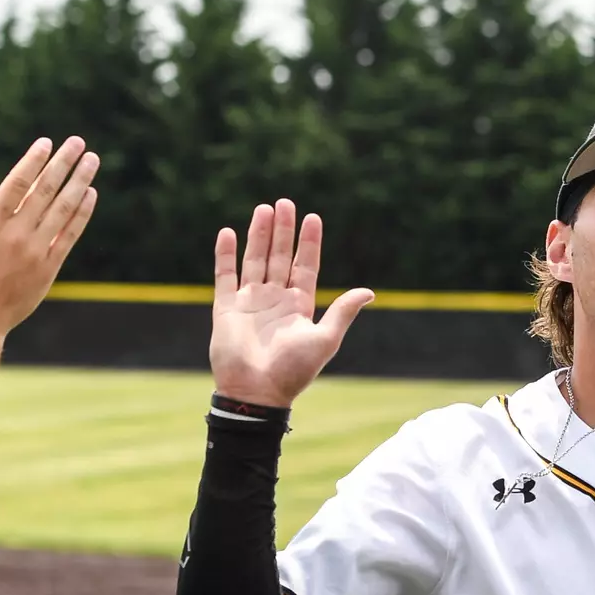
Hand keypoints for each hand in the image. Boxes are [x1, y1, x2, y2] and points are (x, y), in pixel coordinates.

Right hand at [0, 136, 99, 344]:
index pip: (17, 184)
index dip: (34, 161)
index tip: (47, 142)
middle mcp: (17, 235)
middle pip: (46, 191)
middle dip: (64, 163)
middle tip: (79, 142)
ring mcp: (36, 251)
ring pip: (64, 209)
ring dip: (80, 182)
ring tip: (92, 161)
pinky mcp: (49, 268)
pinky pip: (70, 235)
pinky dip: (82, 213)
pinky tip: (90, 195)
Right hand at [210, 199, 374, 408]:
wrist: (258, 391)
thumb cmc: (294, 370)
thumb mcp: (325, 338)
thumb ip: (342, 312)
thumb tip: (369, 292)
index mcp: (299, 306)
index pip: (305, 266)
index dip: (309, 242)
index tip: (313, 217)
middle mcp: (275, 300)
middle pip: (279, 256)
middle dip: (283, 230)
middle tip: (285, 203)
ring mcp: (250, 302)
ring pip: (255, 260)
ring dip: (259, 235)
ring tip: (264, 209)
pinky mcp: (227, 308)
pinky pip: (225, 275)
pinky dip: (226, 254)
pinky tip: (229, 233)